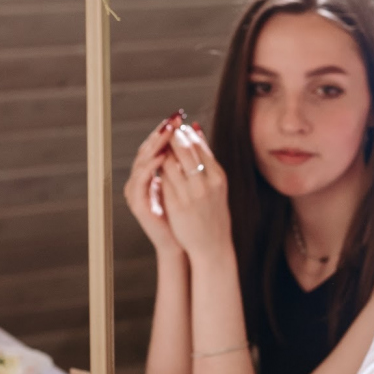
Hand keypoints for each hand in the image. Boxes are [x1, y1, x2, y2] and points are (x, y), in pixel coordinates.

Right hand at [123, 111, 184, 255]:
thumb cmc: (189, 215)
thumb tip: (196, 134)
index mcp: (152, 174)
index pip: (156, 145)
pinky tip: (163, 156)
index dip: (167, 131)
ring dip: (155, 145)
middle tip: (173, 119)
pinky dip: (151, 167)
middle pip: (147, 149)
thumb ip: (188, 162)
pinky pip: (141, 180)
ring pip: (142, 161)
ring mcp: (136, 191)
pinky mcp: (137, 203)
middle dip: (161, 133)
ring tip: (168, 132)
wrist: (185, 244)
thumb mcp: (190, 184)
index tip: (180, 116)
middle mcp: (141, 179)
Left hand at [158, 122, 232, 263]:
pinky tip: (155, 166)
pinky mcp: (177, 205)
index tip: (177, 128)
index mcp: (218, 177)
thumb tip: (197, 129)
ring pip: (171, 163)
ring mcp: (192, 194)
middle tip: (165, 132)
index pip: (199, 146)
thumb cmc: (214, 213)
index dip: (186, 134)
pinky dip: (158, 170)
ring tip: (159, 149)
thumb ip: (207, 158)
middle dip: (173, 137)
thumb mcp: (217, 185)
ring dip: (162, 152)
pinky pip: (163, 180)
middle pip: (185, 150)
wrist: (213, 245)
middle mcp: (207, 184)